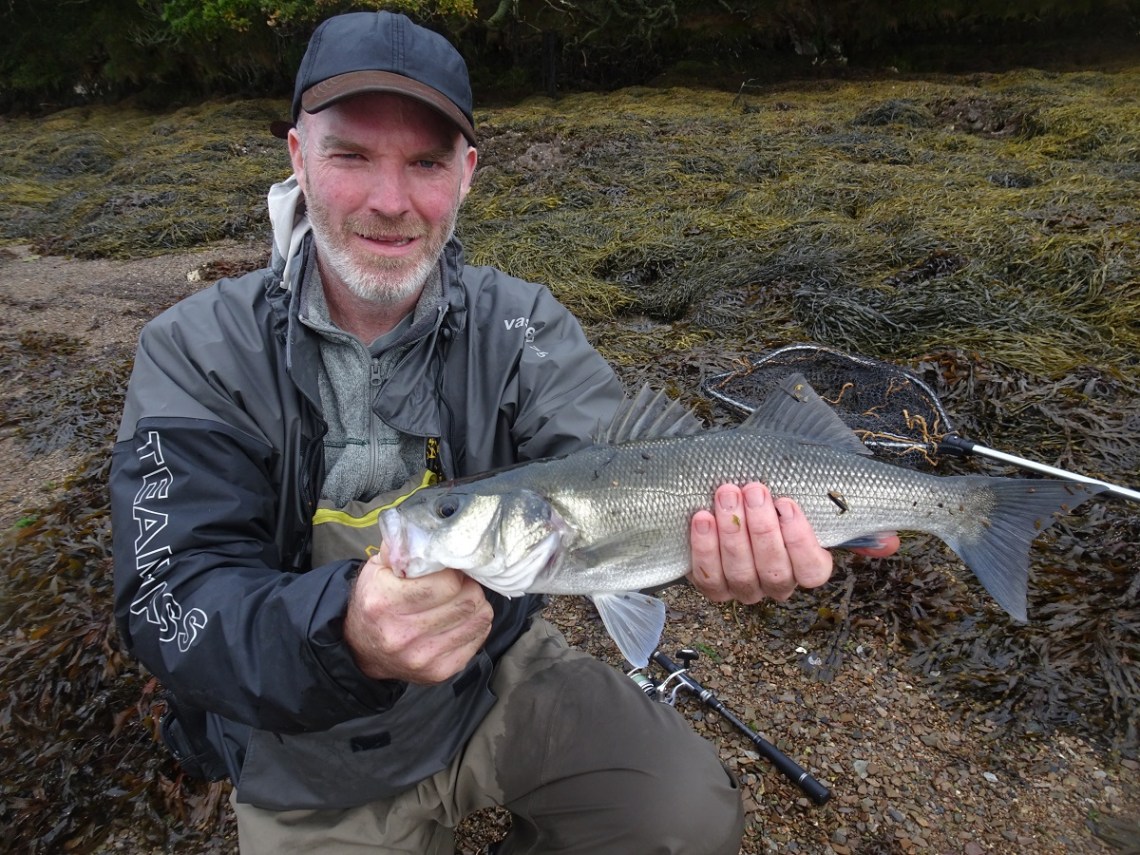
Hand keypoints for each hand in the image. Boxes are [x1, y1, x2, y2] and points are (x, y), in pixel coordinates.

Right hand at [344, 550, 493, 684]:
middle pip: (467, 600)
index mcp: (384, 602)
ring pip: (479, 619)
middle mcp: (402, 634)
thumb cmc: (375, 600)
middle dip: (469, 585)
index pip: (446, 583)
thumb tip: (424, 530)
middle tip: (461, 582)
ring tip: (460, 599)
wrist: (362, 647)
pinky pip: (479, 639)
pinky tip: (458, 620)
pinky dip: (475, 625)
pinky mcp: (439, 672)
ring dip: (475, 604)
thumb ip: (400, 546)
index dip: (454, 571)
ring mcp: (422, 657)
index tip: (450, 569)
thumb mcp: (377, 568)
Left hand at [687, 483, 897, 603]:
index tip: (787, 502)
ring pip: (739, 574)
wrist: (734, 497)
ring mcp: (743, 588)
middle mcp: (777, 585)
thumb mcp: (815, 502)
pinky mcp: (712, 586)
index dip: (800, 539)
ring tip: (726, 494)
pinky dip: (704, 547)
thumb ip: (848, 519)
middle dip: (761, 529)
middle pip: (773, 571)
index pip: (812, 569)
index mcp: (807, 569)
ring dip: (733, 533)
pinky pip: (708, 577)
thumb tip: (891, 543)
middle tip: (753, 489)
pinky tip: (702, 517)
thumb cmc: (778, 497)